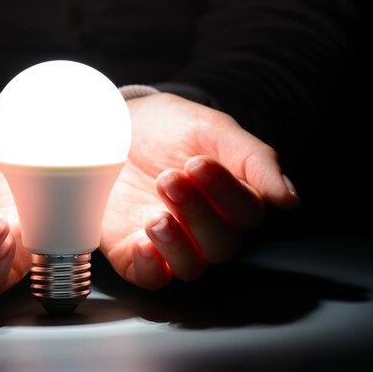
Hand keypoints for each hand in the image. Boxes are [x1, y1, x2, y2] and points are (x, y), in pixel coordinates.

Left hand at [99, 93, 299, 289]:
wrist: (113, 124)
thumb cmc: (166, 127)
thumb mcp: (211, 128)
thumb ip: (254, 159)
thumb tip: (289, 199)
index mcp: (230, 199)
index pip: (247, 214)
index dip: (226, 193)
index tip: (198, 163)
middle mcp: (204, 226)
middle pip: (222, 245)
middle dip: (197, 213)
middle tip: (170, 178)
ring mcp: (169, 242)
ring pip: (191, 267)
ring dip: (177, 243)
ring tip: (157, 215)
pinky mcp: (132, 250)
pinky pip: (149, 278)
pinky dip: (149, 267)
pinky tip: (144, 244)